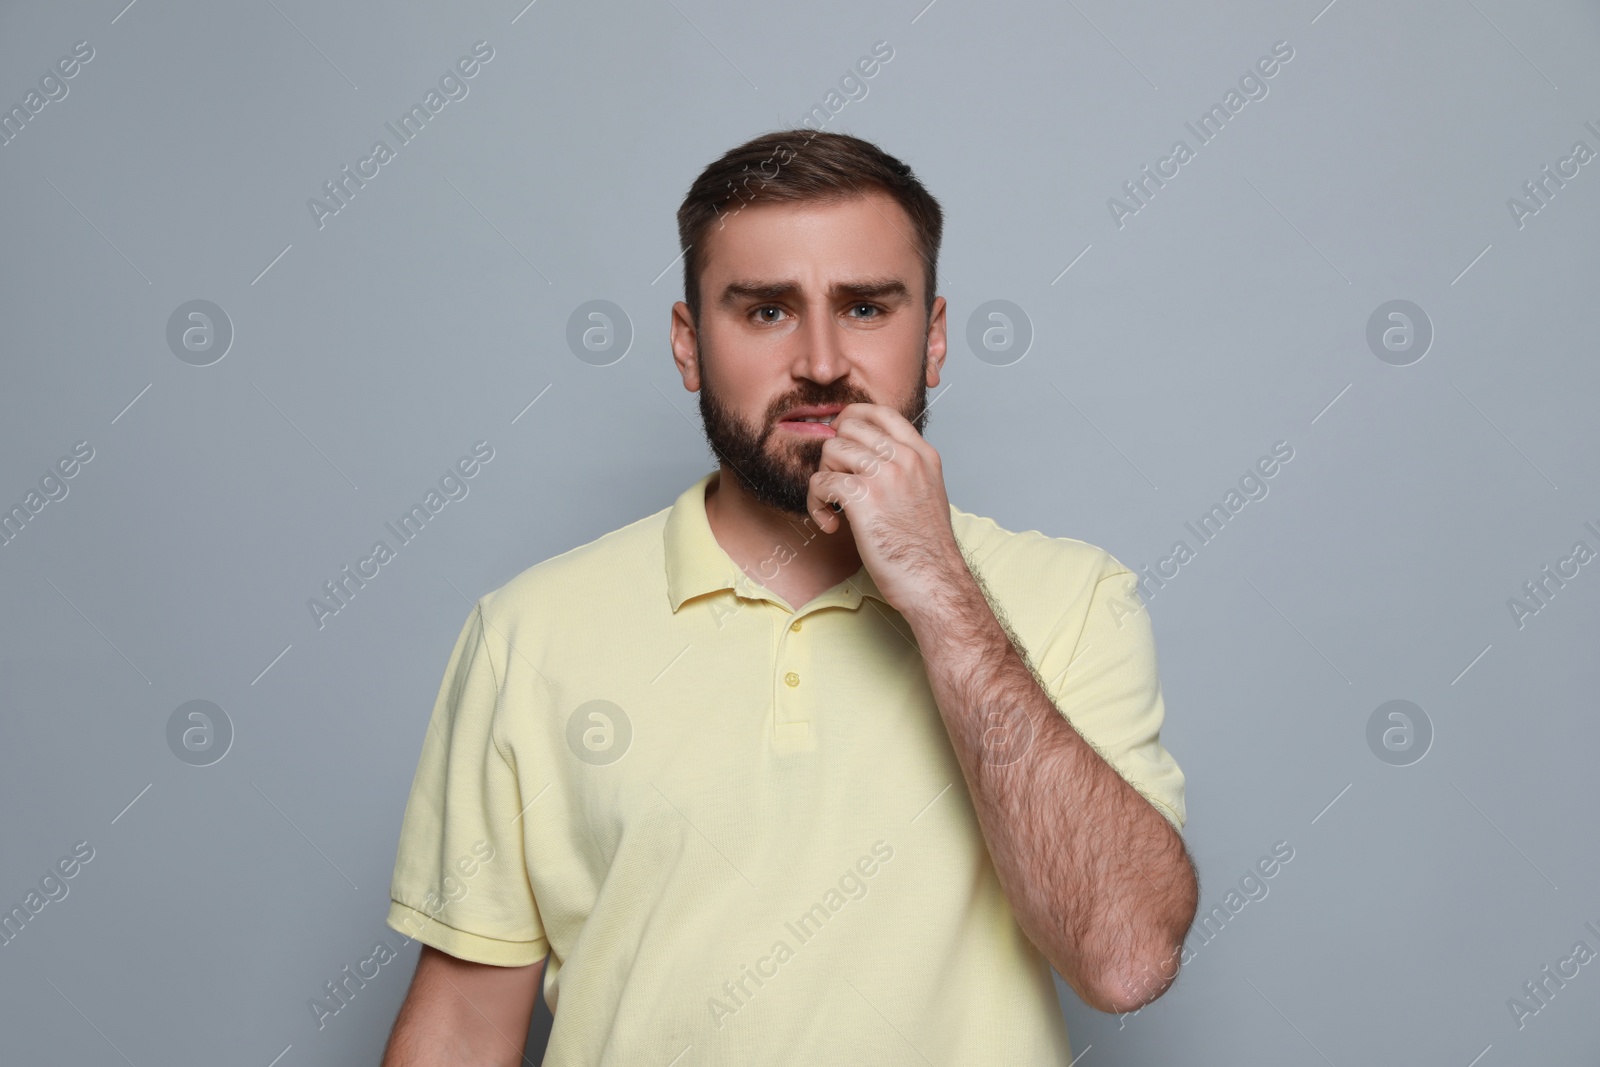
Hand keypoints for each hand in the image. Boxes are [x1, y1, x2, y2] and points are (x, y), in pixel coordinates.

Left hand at [804, 403, 969, 617]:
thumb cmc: (927, 549)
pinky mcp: (863, 498)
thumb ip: (905, 470)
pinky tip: (831, 525)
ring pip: (831, 450)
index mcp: (922, 455)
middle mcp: (905, 458)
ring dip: (824, 479)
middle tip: (838, 482)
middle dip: (834, 453)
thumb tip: (867, 458)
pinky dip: (816, 504)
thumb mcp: (928, 494)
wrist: (934, 580)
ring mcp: (885, 475)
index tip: (841, 438)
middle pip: (849, 427)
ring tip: (834, 507)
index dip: (852, 418)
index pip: (881, 412)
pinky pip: (821, 482)